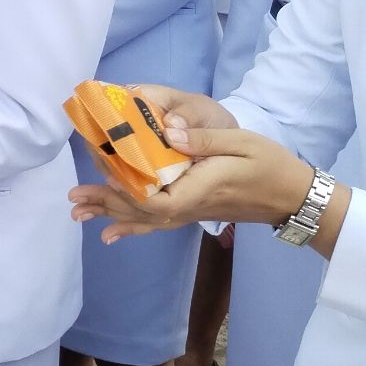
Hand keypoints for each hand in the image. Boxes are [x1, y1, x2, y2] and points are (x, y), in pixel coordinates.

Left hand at [68, 89, 318, 245]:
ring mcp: (190, 212)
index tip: (105, 175)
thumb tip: (167, 131)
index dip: (127, 192)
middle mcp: (190, 206)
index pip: (156, 201)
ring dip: (110, 214)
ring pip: (144, 218)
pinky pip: (157, 222)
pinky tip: (110, 233)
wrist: (292, 194)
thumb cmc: (269, 164)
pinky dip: (131, 226)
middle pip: (140, 211)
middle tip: (73, 196)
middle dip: (105, 202)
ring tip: (78, 212)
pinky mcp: (192, 211)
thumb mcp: (241, 143)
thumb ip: (203, 139)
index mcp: (199, 189)